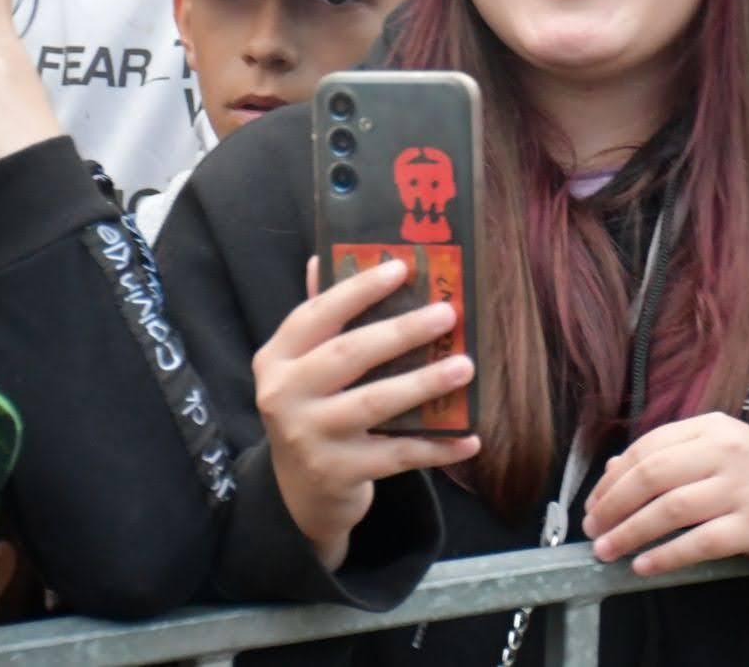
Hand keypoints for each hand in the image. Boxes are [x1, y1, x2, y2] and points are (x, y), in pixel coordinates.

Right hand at [254, 257, 479, 570]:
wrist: (300, 493)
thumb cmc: (315, 409)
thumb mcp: (305, 366)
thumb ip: (322, 317)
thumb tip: (326, 255)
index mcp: (277, 358)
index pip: (316, 314)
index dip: (358, 290)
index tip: (402, 267)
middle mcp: (283, 396)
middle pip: (348, 356)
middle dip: (401, 331)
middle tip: (447, 314)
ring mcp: (309, 438)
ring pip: (375, 404)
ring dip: (424, 384)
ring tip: (465, 366)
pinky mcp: (338, 473)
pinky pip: (397, 456)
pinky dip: (437, 447)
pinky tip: (471, 439)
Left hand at [581, 414, 748, 575]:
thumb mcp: (719, 450)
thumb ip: (670, 455)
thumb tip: (614, 469)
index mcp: (712, 428)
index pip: (648, 447)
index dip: (613, 478)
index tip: (593, 504)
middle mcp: (725, 452)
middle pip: (653, 475)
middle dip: (613, 505)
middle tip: (592, 530)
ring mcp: (740, 488)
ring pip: (670, 508)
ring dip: (631, 532)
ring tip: (607, 550)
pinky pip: (699, 542)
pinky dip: (666, 555)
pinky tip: (644, 566)